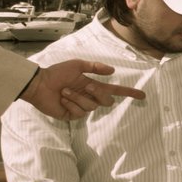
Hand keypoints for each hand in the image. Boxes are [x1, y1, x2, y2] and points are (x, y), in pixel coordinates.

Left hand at [20, 60, 146, 120]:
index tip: (142, 95)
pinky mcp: (72, 115)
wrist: (39, 84)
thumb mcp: (76, 65)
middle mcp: (89, 97)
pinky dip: (71, 104)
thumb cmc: (56, 73)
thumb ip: (95, 67)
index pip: (115, 91)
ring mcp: (81, 107)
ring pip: (91, 106)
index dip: (128, 93)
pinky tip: (62, 99)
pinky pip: (79, 112)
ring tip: (64, 91)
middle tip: (87, 86)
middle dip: (98, 93)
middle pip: (106, 101)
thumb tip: (112, 71)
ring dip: (78, 97)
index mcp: (93, 85)